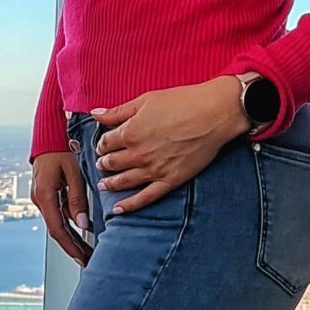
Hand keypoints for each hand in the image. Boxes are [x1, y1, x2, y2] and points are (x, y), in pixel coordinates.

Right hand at [31, 149, 92, 264]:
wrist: (49, 135)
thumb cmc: (61, 148)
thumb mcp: (73, 172)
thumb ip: (77, 199)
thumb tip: (82, 224)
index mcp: (44, 195)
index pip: (57, 229)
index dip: (70, 246)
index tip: (82, 258)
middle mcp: (40, 199)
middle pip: (57, 230)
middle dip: (73, 247)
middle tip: (88, 259)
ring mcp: (42, 197)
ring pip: (59, 223)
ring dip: (73, 236)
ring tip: (89, 248)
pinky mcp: (47, 194)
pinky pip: (59, 213)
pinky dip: (71, 223)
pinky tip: (85, 228)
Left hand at [91, 76, 251, 214]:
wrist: (214, 114)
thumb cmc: (183, 102)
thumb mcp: (146, 100)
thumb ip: (118, 111)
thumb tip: (96, 113)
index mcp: (130, 132)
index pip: (106, 142)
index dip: (102, 143)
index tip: (103, 144)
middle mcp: (138, 154)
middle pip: (112, 163)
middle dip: (104, 163)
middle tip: (102, 163)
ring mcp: (153, 170)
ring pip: (124, 181)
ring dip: (110, 184)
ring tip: (103, 185)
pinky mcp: (170, 180)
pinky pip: (145, 198)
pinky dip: (129, 205)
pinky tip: (118, 209)